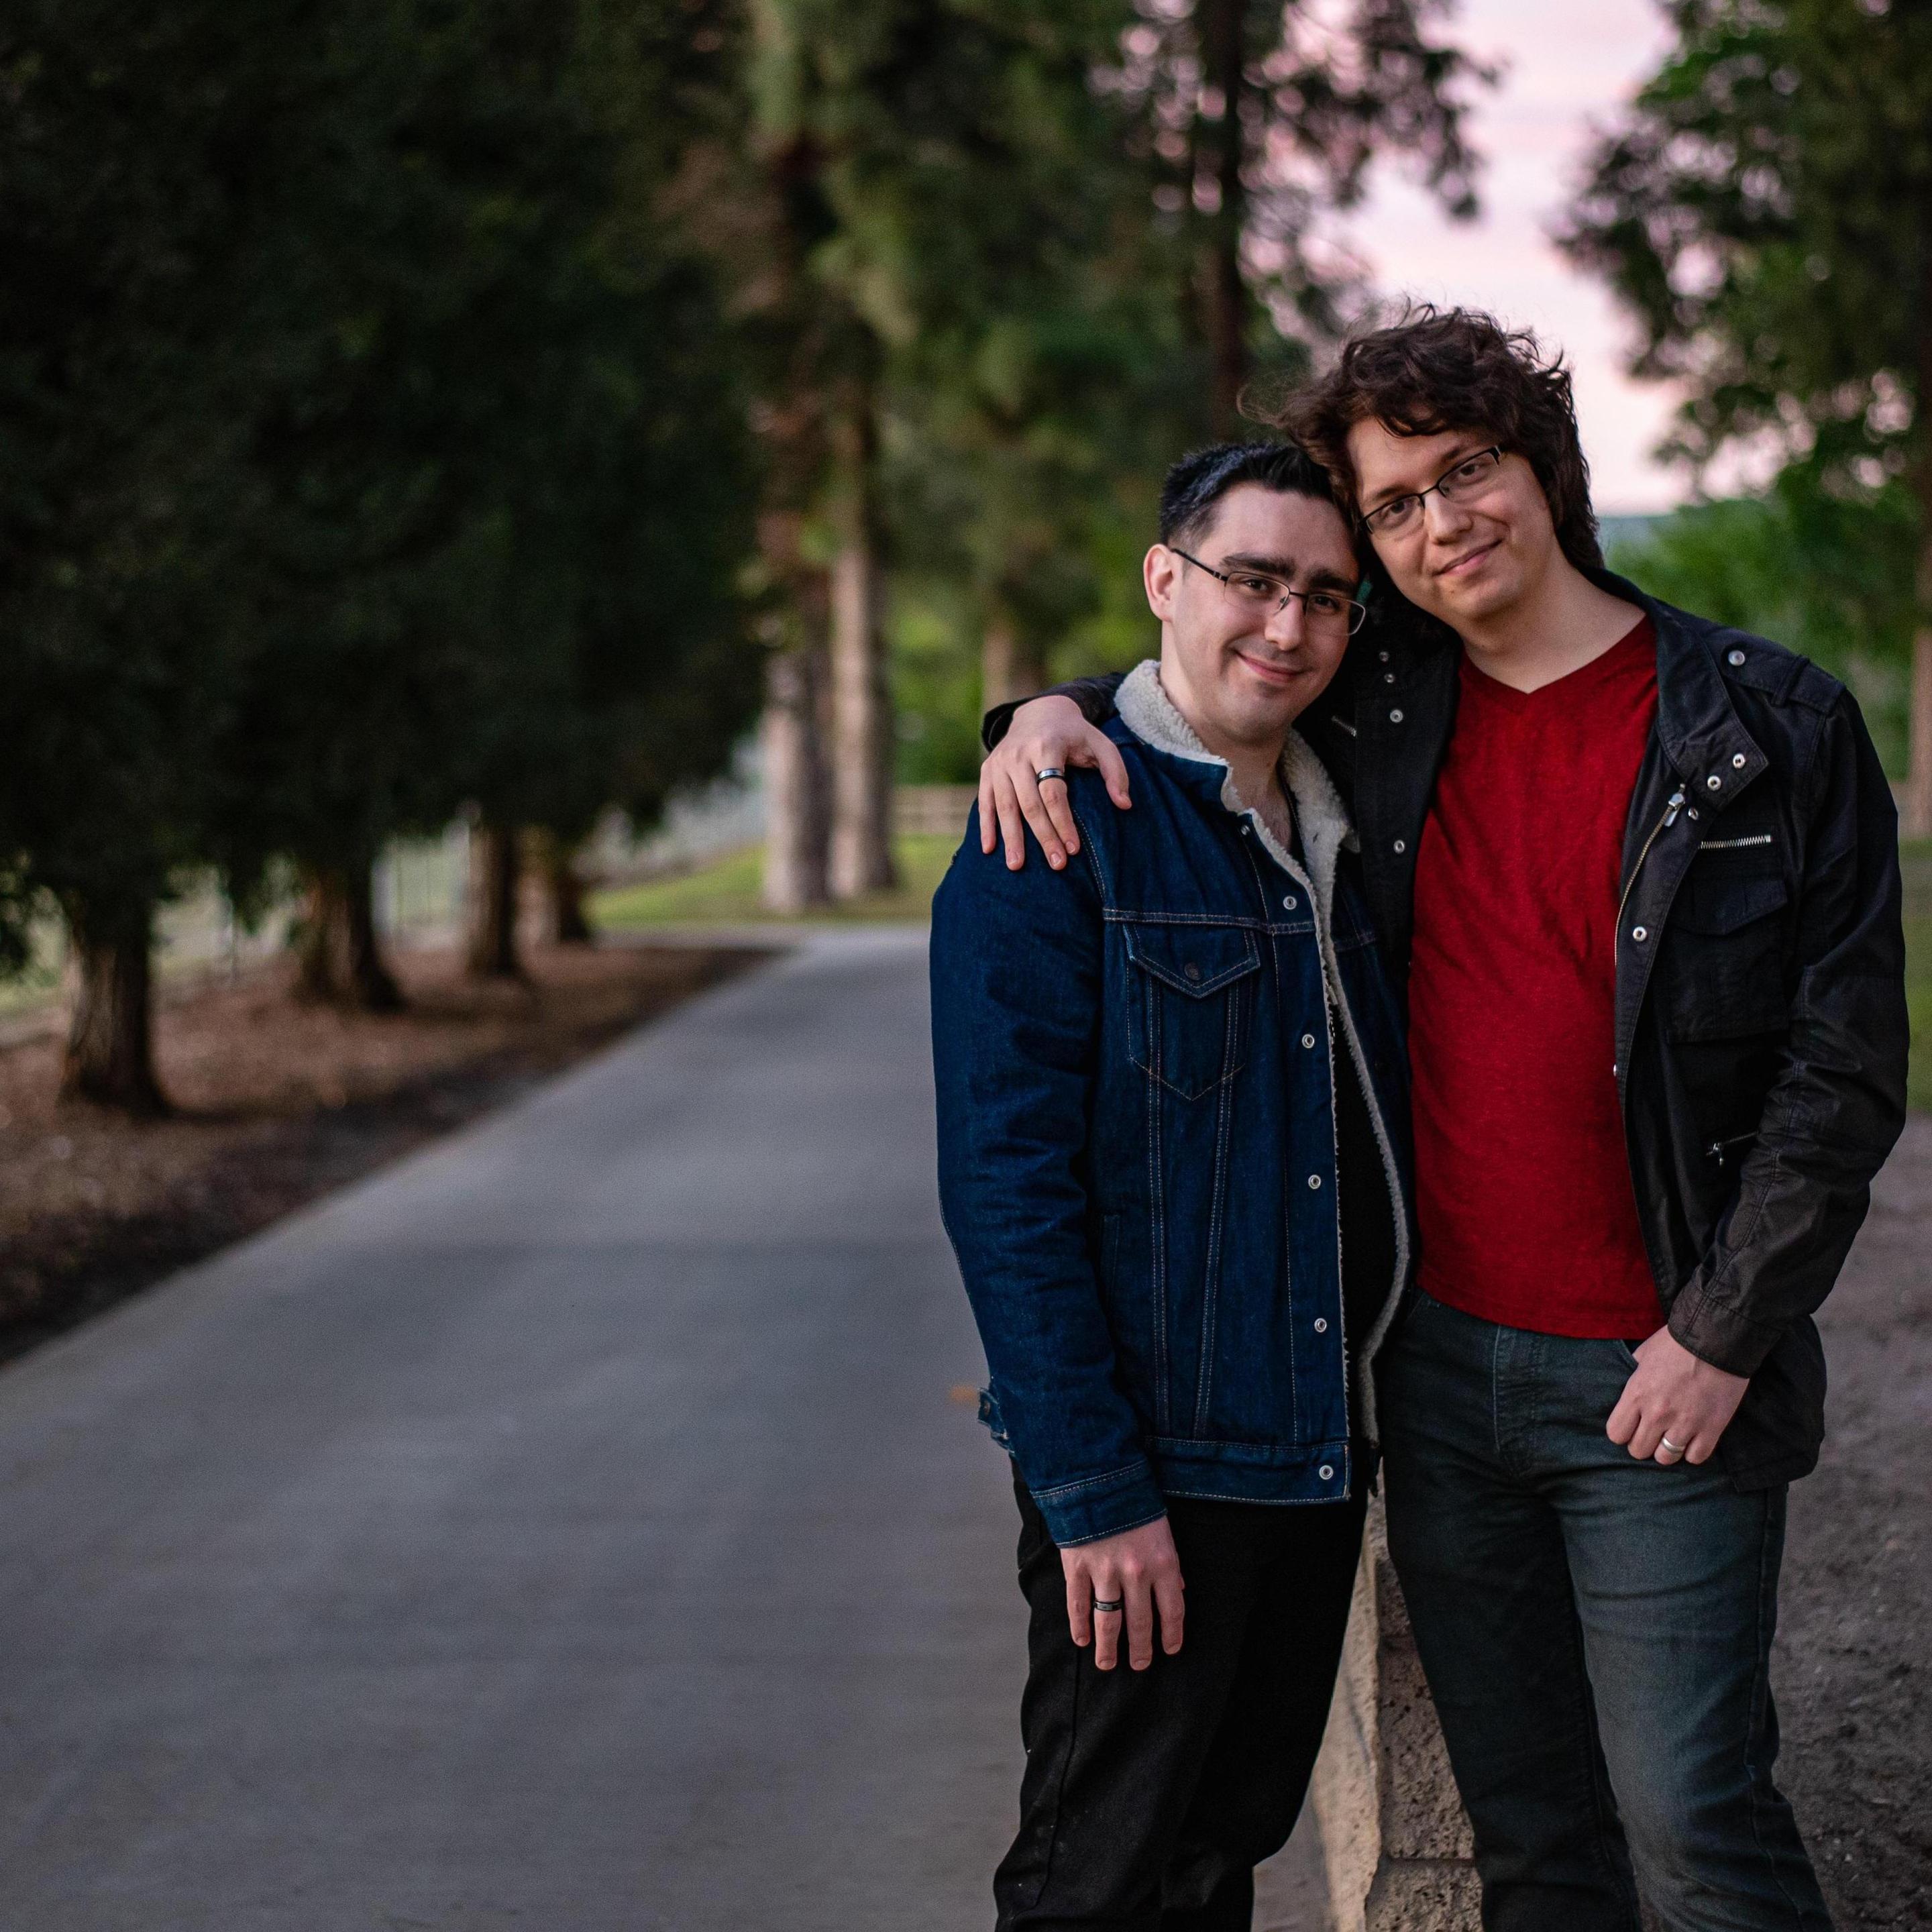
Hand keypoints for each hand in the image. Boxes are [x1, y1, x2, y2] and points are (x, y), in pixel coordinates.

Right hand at [978, 695, 1131, 872]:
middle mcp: (1019, 755)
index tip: (1074, 849)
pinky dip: (986, 826)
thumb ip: (1115, 773)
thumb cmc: (1075, 735)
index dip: (1063, 822)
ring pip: (1005, 805)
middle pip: (1030, 803)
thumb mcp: (1100, 744)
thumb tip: (1124, 805)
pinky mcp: (988, 769)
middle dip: (1042, 836)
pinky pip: (986, 801)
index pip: (1053, 792)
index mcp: (1047, 747)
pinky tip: (989, 849)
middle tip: (1055, 865)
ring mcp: (1000, 762)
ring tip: (1016, 866)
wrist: (1039, 712)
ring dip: (1011, 838)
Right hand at [1060, 1516, 1183, 1669]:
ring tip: (1108, 1664)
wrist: (1098, 1476)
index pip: (1172, 1612)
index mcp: (1163, 1563)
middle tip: (1139, 1665)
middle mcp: (1136, 1573)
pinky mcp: (1078, 1567)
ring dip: (1109, 1648)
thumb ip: (1169, 1563)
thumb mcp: (1163, 1530)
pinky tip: (1082, 1640)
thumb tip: (1178, 1591)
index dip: (1172, 1635)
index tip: (1170, 1650)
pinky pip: (1079, 1605)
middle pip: (1140, 1624)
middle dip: (1141, 1650)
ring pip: (1109, 1622)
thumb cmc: (1135, 1502)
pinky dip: (1080, 1626)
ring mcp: (1105, 1572)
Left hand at [1606, 1325, 1748, 1465]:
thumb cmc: (1677, 1343)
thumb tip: (1629, 1392)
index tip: (1632, 1426)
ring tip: (1673, 1436)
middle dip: (1643, 1443)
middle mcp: (1657, 1413)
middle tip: (1653, 1432)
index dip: (1623, 1432)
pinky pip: (1695, 1458)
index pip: (1616, 1433)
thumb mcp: (1644, 1354)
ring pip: (1665, 1459)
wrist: (1717, 1340)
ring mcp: (1685, 1423)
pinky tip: (1693, 1438)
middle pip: (1638, 1451)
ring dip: (1667, 1449)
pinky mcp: (1711, 1429)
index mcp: (1637, 1394)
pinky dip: (1693, 1451)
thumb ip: (1634, 1377)